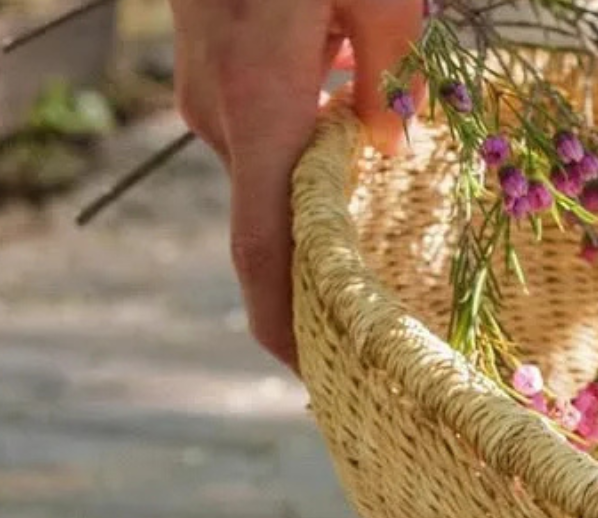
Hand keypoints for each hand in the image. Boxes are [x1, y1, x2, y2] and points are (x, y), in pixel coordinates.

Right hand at [169, 0, 423, 368]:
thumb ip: (390, 63)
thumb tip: (393, 142)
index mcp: (258, 101)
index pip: (261, 244)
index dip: (281, 320)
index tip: (308, 373)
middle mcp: (220, 113)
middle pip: (277, 204)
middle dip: (324, 235)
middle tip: (382, 264)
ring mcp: (204, 89)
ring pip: (274, 154)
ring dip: (323, 161)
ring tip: (374, 142)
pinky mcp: (205, 64)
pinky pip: (261, 115)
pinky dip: (304, 120)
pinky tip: (341, 72)